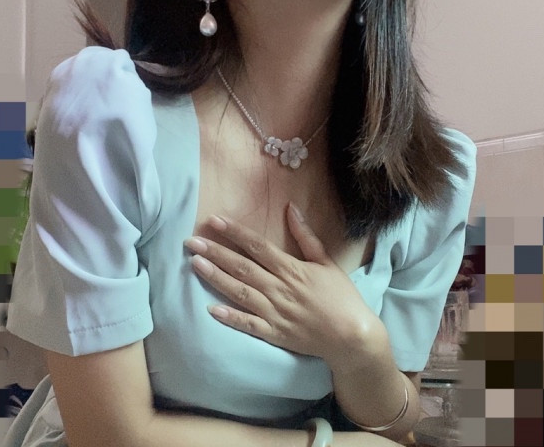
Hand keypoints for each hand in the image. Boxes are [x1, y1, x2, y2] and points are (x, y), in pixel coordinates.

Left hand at [183, 204, 386, 366]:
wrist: (352, 335)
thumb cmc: (340, 296)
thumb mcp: (326, 261)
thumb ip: (306, 235)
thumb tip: (291, 208)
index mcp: (292, 269)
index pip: (257, 246)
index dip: (235, 233)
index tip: (214, 221)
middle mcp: (280, 288)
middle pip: (242, 267)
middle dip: (215, 252)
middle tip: (191, 241)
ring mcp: (275, 312)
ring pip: (240, 292)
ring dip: (216, 278)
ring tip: (195, 264)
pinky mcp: (274, 334)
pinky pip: (248, 325)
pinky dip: (230, 318)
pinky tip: (211, 309)